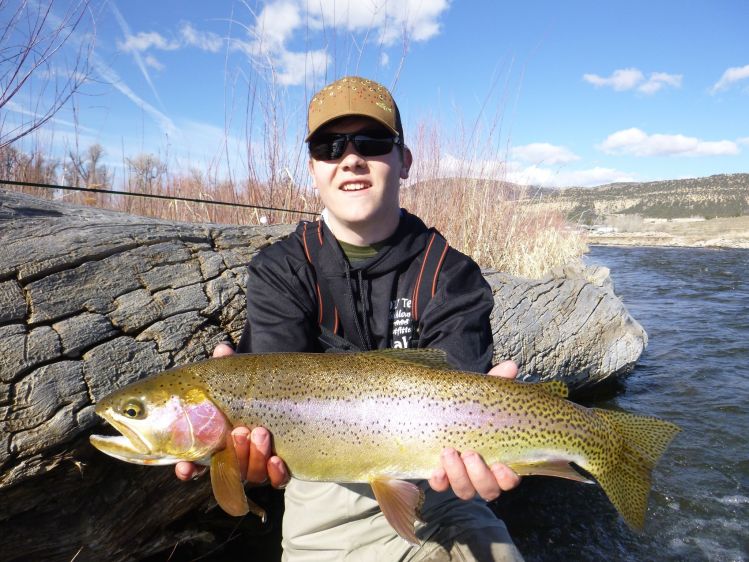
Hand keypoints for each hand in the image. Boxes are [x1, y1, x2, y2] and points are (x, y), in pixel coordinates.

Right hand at [174, 343, 289, 487]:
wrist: (288, 395)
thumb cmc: (253, 389)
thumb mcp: (239, 378)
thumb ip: (228, 367)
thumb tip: (223, 350)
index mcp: (216, 443)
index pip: (195, 464)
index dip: (187, 470)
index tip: (184, 467)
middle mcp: (235, 459)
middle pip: (227, 470)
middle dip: (233, 453)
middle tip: (240, 431)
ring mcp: (257, 465)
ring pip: (251, 475)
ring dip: (253, 457)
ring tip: (260, 432)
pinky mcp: (280, 469)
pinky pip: (277, 481)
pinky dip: (276, 474)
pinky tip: (277, 460)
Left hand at [428, 360, 520, 500]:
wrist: (442, 409)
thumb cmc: (471, 407)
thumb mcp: (482, 395)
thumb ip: (496, 383)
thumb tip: (510, 366)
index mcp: (499, 459)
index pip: (509, 480)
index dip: (507, 478)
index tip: (502, 465)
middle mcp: (482, 474)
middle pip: (487, 489)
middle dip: (479, 475)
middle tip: (469, 453)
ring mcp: (460, 477)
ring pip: (464, 490)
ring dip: (458, 475)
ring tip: (449, 452)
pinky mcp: (440, 475)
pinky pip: (440, 485)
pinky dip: (439, 480)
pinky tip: (436, 469)